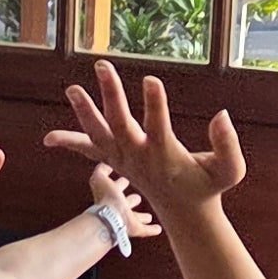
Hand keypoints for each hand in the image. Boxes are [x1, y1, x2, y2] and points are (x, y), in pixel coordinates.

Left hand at [44, 60, 244, 220]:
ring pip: (100, 136)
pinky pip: (90, 150)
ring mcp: (124, 160)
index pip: (157, 128)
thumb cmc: (208, 186)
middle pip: (121, 125)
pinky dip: (71, 143)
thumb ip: (228, 146)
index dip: (154, 105)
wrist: (185, 213)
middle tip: (101, 65)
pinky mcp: (117, 161)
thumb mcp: (229, 171)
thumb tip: (221, 115)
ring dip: (84, 113)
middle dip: (111, 95)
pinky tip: (48, 139)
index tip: (150, 79)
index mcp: (165, 156)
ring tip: (71, 89)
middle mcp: (139, 157)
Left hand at [87, 163, 160, 241]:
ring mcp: (126, 220)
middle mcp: (118, 209)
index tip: (125, 180)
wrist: (110, 218)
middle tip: (137, 198)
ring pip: (135, 218)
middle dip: (131, 201)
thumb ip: (102, 170)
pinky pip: (145, 230)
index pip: (116, 189)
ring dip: (141, 217)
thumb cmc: (105, 198)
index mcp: (111, 196)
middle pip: (125, 204)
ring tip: (149, 216)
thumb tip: (107, 164)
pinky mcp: (135, 230)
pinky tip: (158, 229)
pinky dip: (151, 230)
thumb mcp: (100, 178)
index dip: (119, 185)